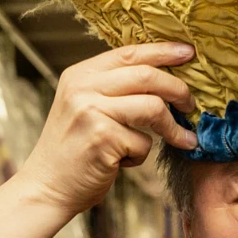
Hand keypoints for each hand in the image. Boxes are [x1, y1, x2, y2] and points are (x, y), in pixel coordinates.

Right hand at [17, 42, 196, 212]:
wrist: (46, 186)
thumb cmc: (73, 149)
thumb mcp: (83, 106)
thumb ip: (113, 88)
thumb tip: (164, 78)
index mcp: (80, 75)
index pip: (129, 53)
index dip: (163, 51)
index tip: (188, 52)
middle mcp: (82, 88)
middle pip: (147, 76)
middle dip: (178, 90)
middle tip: (191, 104)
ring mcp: (91, 112)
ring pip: (153, 107)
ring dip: (173, 127)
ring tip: (182, 139)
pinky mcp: (102, 139)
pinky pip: (143, 142)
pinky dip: (140, 155)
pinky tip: (123, 162)